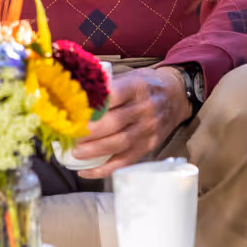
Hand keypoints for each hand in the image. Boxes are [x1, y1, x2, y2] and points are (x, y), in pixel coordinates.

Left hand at [74, 66, 191, 179]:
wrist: (176, 96)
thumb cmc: (145, 85)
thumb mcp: (129, 76)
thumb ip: (106, 85)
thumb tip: (73, 93)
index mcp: (137, 86)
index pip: (114, 95)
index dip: (93, 105)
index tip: (74, 111)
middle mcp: (145, 108)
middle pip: (115, 122)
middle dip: (90, 132)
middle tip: (71, 135)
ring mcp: (148, 129)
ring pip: (120, 143)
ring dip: (95, 151)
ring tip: (76, 153)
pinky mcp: (149, 146)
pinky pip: (125, 161)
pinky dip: (104, 169)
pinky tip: (86, 171)